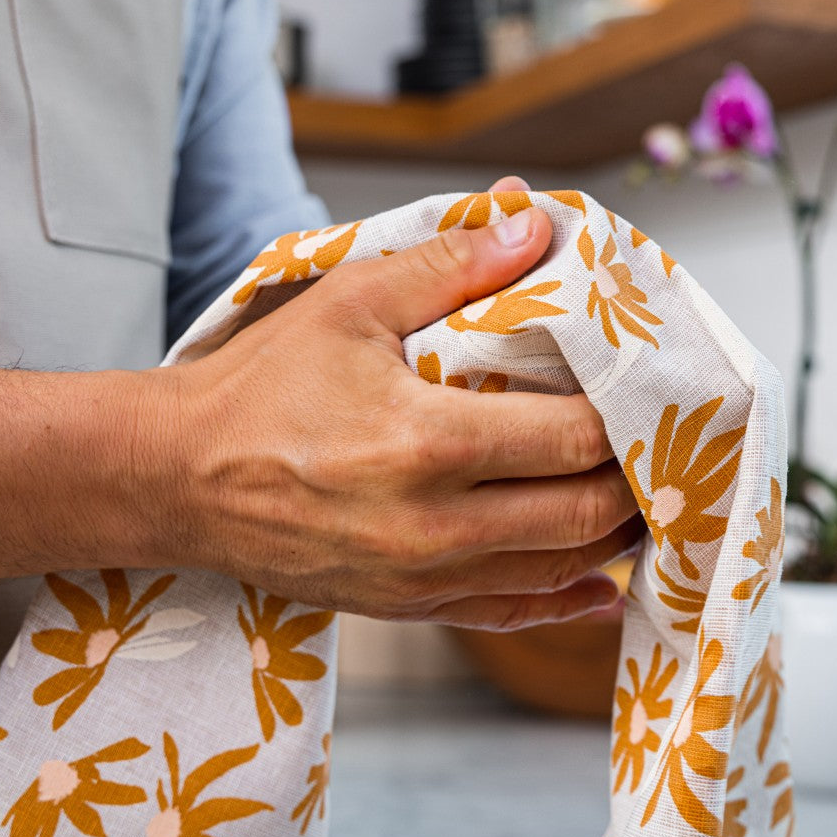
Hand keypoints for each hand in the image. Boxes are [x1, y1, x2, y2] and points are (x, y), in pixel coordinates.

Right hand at [154, 191, 641, 629]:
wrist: (177, 478)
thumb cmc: (259, 388)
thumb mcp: (351, 303)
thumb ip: (452, 265)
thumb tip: (533, 221)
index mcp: (428, 443)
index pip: (574, 439)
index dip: (627, 416)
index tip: (649, 390)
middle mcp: (436, 525)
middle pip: (584, 513)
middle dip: (634, 480)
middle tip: (658, 444)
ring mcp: (423, 577)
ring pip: (559, 569)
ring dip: (611, 534)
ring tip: (638, 495)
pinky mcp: (406, 606)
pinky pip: (509, 614)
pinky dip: (565, 598)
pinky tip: (599, 581)